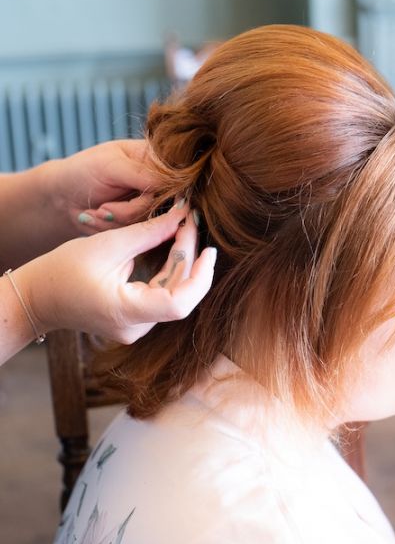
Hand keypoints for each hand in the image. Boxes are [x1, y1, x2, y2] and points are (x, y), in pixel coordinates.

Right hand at [18, 203, 215, 343]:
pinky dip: (170, 270)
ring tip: (184, 228)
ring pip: (174, 292)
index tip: (209, 250)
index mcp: (126, 312)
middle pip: (179, 293)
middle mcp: (136, 327)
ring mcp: (137, 326)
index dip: (200, 277)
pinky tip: (174, 246)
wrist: (38, 297)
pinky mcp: (136, 319)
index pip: (179, 304)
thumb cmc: (63, 270)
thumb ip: (149, 233)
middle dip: (189, 257)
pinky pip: (162, 294)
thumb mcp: (108, 245)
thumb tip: (181, 216)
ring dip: (181, 261)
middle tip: (190, 222)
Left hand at [45, 139, 161, 236]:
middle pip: (165, 206)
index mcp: (156, 159)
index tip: (139, 199)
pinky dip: (113, 229)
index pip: (175, 178)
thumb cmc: (83, 171)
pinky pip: (139, 233)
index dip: (161, 192)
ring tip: (97, 211)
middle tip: (103, 208)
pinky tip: (98, 219)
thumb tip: (171, 184)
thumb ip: (142, 173)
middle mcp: (159, 183)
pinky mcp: (142, 223)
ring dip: (118, 221)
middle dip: (129, 211)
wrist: (62, 197)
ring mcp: (151, 205)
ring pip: (151, 223)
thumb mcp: (111, 165)